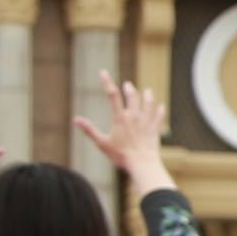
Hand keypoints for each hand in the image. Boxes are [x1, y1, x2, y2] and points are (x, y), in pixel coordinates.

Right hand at [77, 77, 173, 195]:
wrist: (142, 163)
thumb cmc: (120, 155)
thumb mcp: (102, 143)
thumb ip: (89, 130)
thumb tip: (75, 119)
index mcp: (120, 118)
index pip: (112, 95)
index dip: (107, 82)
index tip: (103, 72)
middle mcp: (134, 116)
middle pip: (132, 97)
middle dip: (129, 89)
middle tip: (127, 85)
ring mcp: (146, 122)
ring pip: (148, 104)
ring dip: (147, 96)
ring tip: (147, 91)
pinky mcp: (155, 129)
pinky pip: (159, 117)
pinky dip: (160, 111)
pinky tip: (161, 107)